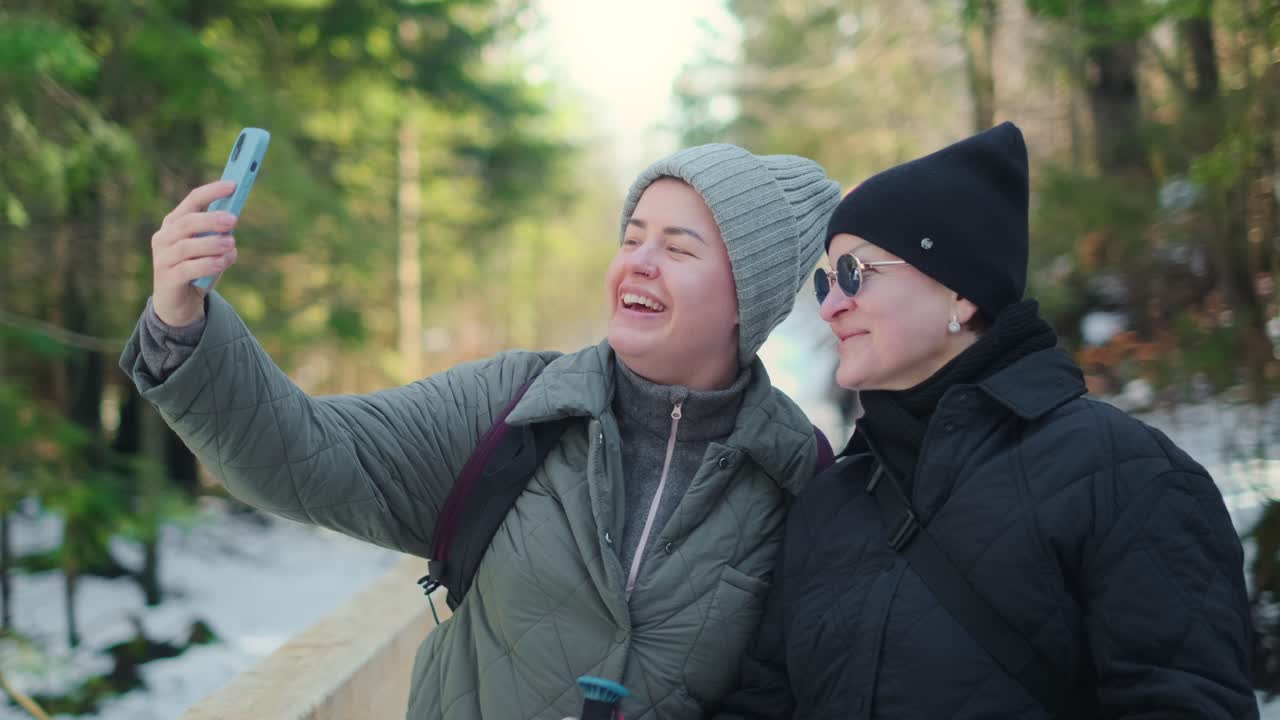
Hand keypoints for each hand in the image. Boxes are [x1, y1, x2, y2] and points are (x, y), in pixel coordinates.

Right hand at [150, 181, 238, 326]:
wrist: (180, 303)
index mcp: (175, 223)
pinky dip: (207, 265)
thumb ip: (220, 235)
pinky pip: (187, 269)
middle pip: (187, 222)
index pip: (192, 200)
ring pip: (186, 246)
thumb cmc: (199, 269)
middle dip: (211, 219)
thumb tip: (232, 222)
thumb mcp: (211, 249)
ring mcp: (162, 258)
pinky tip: (222, 263)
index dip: (212, 191)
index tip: (234, 185)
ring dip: (212, 244)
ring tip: (231, 245)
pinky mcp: (167, 279)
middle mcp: (164, 237)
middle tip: (233, 220)